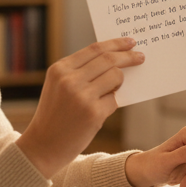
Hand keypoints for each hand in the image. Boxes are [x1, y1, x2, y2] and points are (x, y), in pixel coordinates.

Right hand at [16, 37, 144, 178]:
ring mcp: (82, 96)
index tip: (130, 42)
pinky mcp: (93, 112)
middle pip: (109, 60)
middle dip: (128, 57)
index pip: (94, 49)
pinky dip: (112, 103)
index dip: (115, 44)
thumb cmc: (56, 115)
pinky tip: (101, 110)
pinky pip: (114, 100)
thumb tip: (115, 62)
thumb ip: (81, 72)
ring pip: (116, 77)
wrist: (44, 145)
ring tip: (112, 91)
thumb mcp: (59, 86)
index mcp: (60, 69)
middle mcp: (69, 79)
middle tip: (141, 57)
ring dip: (120, 82)